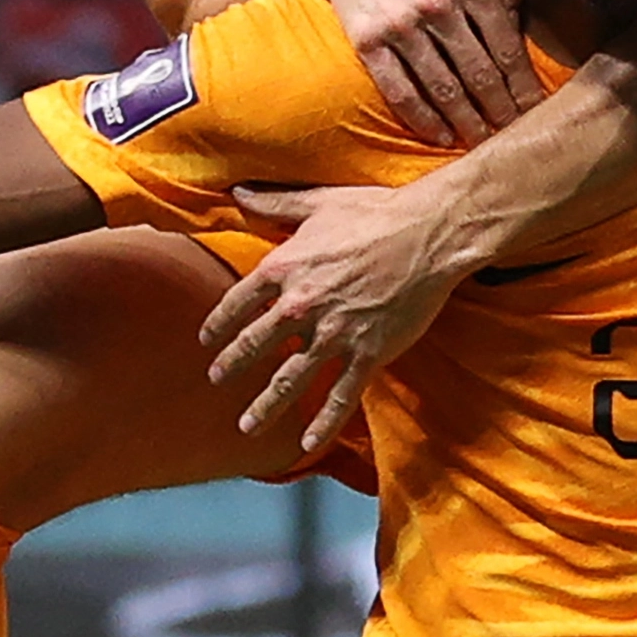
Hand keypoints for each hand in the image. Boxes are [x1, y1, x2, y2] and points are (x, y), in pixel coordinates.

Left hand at [199, 184, 468, 453]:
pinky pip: (339, 397)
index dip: (218, 324)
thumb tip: (237, 192)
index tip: (207, 340)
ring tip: (246, 426)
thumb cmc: (375, 212)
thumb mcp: (319, 201)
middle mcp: (301, 305)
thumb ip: (274, 203)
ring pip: (290, 380)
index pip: (237, 302)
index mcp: (285, 267)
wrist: (429, 234)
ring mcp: (334, 334)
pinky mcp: (367, 353)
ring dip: (265, 406)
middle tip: (217, 381)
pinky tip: (306, 443)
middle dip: (233, 366)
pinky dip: (322, 424)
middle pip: (255, 345)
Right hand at [301, 0, 539, 146]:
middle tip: (513, 136)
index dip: (523, 86)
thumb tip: (525, 25)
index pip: (507, 48)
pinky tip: (440, 135)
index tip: (535, 111)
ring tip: (482, 142)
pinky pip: (401, 91)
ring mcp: (402, 25)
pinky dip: (423, 119)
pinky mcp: (369, 41)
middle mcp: (440, 4)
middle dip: (501, 111)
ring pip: (444, 89)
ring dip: (467, 123)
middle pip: (480, 74)